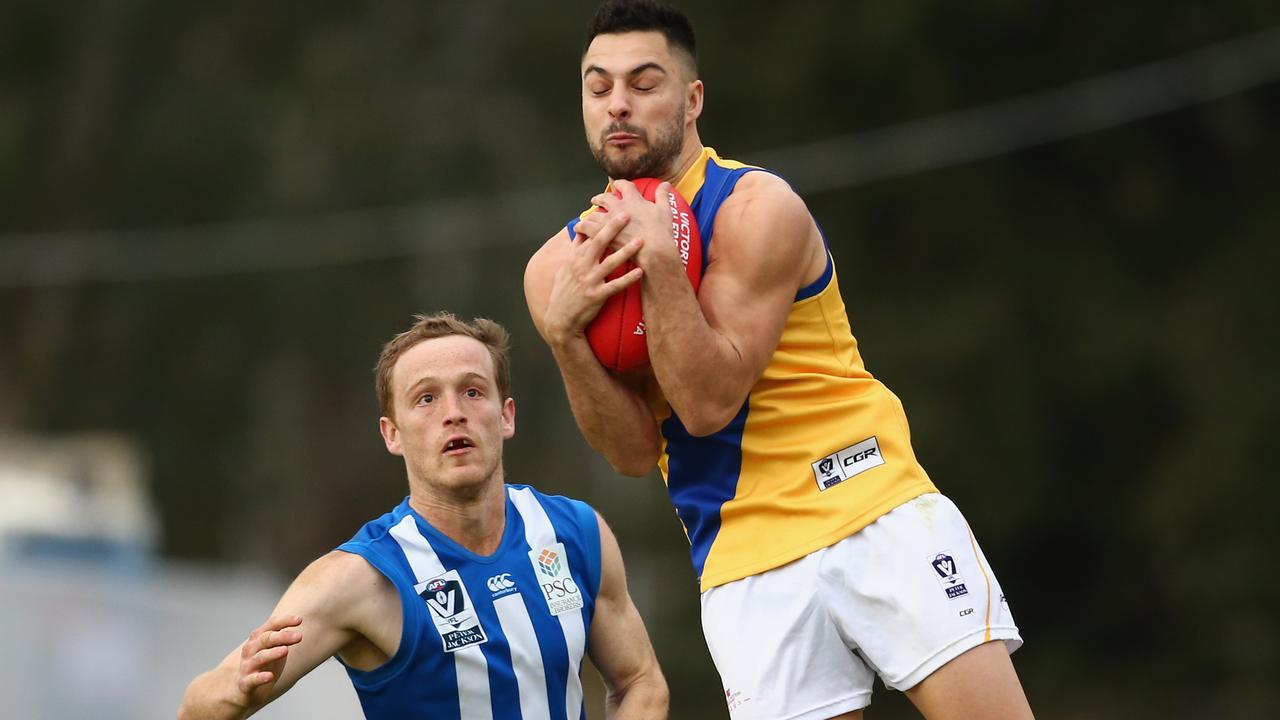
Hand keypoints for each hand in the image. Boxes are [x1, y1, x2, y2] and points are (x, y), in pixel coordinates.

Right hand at [234, 615, 302, 709]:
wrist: (241, 690)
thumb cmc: (263, 666)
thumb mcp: (275, 650)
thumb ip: (284, 639)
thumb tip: (299, 630)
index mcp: (258, 639)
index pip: (271, 625)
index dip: (284, 621)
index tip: (300, 619)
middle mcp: (251, 650)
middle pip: (265, 639)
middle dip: (282, 636)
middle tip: (299, 636)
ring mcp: (247, 667)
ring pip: (260, 658)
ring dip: (272, 653)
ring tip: (285, 650)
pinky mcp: (245, 683)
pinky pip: (252, 680)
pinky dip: (260, 678)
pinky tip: (270, 676)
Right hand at [543, 211, 644, 344]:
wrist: (560, 319)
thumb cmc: (564, 291)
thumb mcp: (566, 267)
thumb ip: (575, 249)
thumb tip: (581, 230)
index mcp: (575, 258)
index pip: (589, 236)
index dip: (601, 221)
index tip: (613, 208)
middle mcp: (582, 267)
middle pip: (599, 243)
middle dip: (613, 228)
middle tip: (626, 214)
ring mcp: (589, 282)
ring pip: (610, 263)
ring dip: (626, 251)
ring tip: (640, 241)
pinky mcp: (596, 296)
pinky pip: (615, 286)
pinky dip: (628, 279)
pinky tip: (640, 272)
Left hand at [585, 180, 679, 269]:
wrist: (653, 249)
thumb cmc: (661, 232)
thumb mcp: (665, 210)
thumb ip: (663, 196)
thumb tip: (666, 184)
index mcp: (633, 199)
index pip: (623, 186)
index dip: (619, 184)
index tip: (616, 185)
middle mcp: (618, 207)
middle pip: (604, 197)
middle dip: (599, 198)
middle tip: (596, 200)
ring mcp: (608, 220)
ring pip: (593, 213)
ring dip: (590, 214)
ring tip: (587, 217)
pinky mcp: (601, 233)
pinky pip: (586, 228)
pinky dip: (582, 228)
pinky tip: (579, 229)